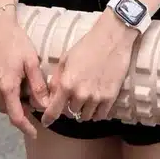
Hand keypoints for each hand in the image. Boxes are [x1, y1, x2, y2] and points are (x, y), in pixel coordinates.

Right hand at [0, 12, 49, 140]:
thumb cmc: (15, 40)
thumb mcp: (30, 61)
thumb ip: (37, 85)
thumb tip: (45, 104)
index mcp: (6, 87)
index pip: (16, 116)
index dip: (26, 127)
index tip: (35, 132)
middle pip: (7, 109)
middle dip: (20, 109)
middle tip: (33, 99)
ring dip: (10, 100)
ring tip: (22, 86)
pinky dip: (1, 92)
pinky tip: (9, 78)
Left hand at [41, 11, 137, 126]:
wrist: (112, 38)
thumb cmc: (87, 45)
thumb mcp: (66, 58)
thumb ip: (56, 79)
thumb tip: (51, 95)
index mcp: (67, 83)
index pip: (54, 111)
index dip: (48, 118)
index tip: (47, 121)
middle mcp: (80, 94)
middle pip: (70, 113)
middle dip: (69, 106)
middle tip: (74, 96)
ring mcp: (96, 98)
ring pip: (85, 116)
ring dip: (83, 110)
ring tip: (86, 98)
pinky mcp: (110, 98)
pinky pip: (100, 116)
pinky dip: (96, 112)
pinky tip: (96, 103)